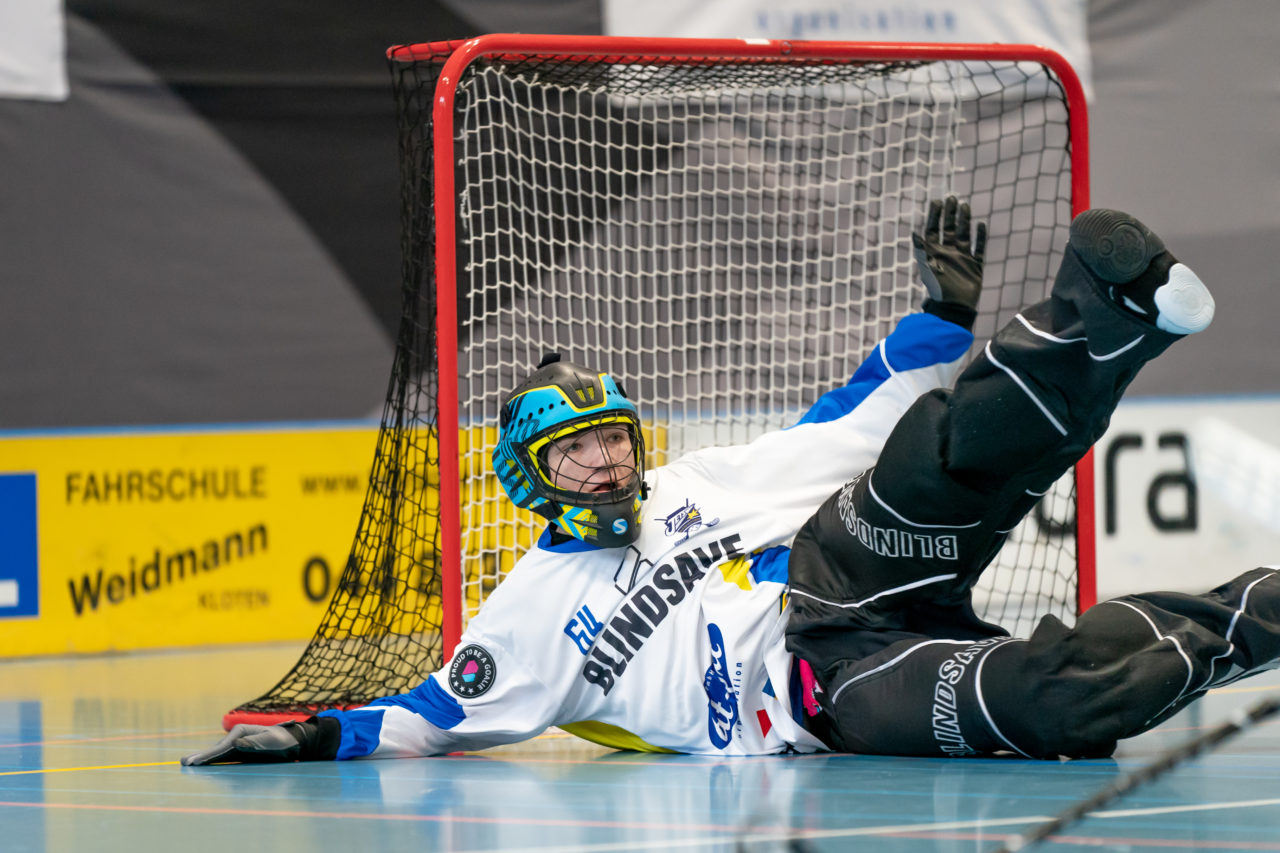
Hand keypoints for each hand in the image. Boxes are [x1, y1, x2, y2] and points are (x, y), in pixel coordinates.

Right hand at [180, 721, 306, 765]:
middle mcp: (235, 736)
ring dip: (202, 759)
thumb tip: (236, 744)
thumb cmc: (281, 741)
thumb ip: (254, 743)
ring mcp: (236, 744)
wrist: (290, 742)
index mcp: (241, 731)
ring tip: (186, 762)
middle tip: (183, 762)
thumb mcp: (270, 742)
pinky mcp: (238, 752)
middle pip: (215, 749)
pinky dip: (211, 761)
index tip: (196, 762)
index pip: (222, 746)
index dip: (208, 756)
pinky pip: (222, 758)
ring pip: (216, 753)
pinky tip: (200, 764)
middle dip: (200, 757)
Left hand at [912, 196, 985, 309]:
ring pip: (964, 235)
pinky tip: (981, 224)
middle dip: (950, 214)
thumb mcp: (927, 266)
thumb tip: (913, 233)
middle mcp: (948, 253)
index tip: (937, 202)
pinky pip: (979, 248)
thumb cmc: (938, 287)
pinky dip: (980, 237)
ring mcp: (962, 259)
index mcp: (934, 253)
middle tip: (952, 198)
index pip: (933, 230)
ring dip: (965, 220)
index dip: (935, 216)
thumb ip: (922, 249)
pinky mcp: (975, 266)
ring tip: (965, 205)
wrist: (954, 306)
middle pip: (950, 229)